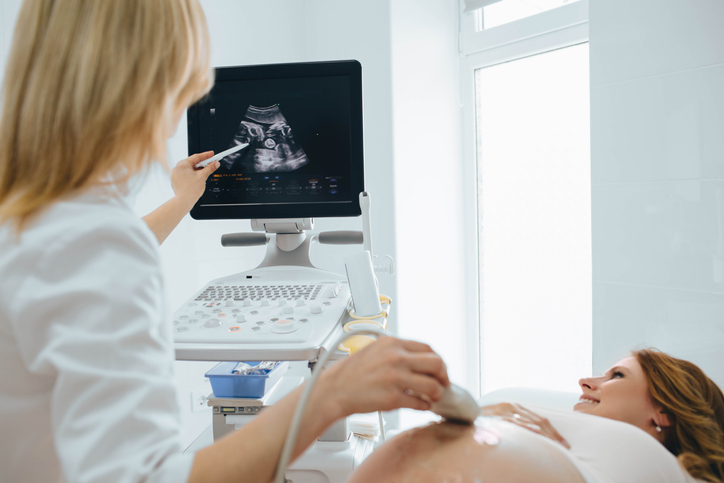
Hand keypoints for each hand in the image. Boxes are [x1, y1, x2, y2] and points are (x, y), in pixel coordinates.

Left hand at [170, 151, 218, 204]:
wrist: (184, 201)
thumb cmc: (190, 190)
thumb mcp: (203, 176)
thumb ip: (210, 168)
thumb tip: (215, 164)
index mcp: (182, 164)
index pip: (196, 157)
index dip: (206, 155)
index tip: (211, 154)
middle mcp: (177, 168)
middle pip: (193, 163)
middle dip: (202, 164)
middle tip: (210, 164)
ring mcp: (176, 175)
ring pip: (189, 170)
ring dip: (197, 170)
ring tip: (204, 173)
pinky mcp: (176, 181)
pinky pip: (186, 175)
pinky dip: (192, 176)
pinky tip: (198, 179)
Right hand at [321, 337, 449, 417]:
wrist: (334, 389)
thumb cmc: (352, 372)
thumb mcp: (375, 350)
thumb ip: (396, 350)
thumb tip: (419, 359)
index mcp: (393, 343)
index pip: (428, 349)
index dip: (438, 360)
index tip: (439, 369)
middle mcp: (396, 358)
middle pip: (436, 364)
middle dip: (443, 376)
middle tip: (443, 383)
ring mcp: (395, 379)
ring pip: (432, 386)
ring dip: (436, 394)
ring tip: (432, 397)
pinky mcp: (393, 399)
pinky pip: (419, 403)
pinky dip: (424, 406)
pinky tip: (420, 405)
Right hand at [481, 402, 569, 448]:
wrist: (464, 415)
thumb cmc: (483, 421)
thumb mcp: (502, 420)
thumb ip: (515, 423)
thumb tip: (534, 435)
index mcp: (516, 407)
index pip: (540, 419)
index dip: (554, 432)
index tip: (564, 443)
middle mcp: (512, 406)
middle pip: (539, 421)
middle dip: (554, 435)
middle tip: (565, 447)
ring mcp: (506, 411)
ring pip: (531, 422)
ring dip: (546, 434)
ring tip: (557, 444)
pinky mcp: (498, 416)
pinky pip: (515, 422)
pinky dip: (527, 427)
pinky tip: (536, 432)